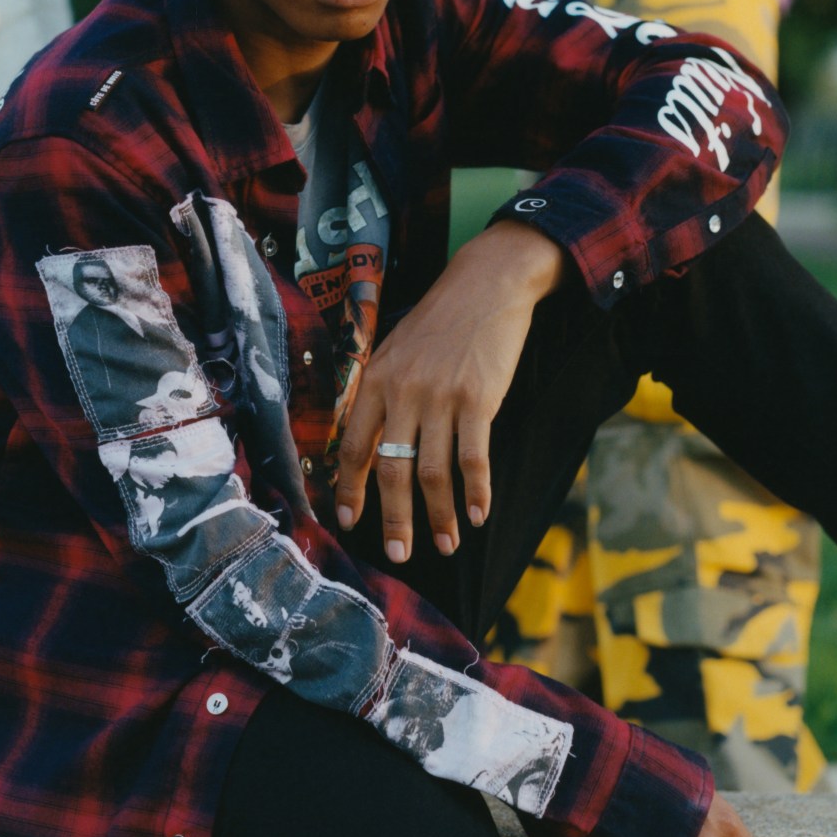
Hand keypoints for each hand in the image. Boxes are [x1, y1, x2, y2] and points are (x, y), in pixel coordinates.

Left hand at [334, 220, 565, 561]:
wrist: (488, 282)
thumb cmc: (441, 319)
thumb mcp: (396, 349)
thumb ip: (381, 394)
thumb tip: (369, 445)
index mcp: (375, 381)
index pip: (353, 447)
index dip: (349, 489)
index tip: (349, 522)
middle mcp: (402, 392)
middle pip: (391, 470)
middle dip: (394, 519)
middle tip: (398, 554)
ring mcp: (440, 397)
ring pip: (432, 473)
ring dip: (439, 517)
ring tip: (447, 545)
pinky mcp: (479, 399)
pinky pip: (474, 459)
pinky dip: (477, 492)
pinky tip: (480, 514)